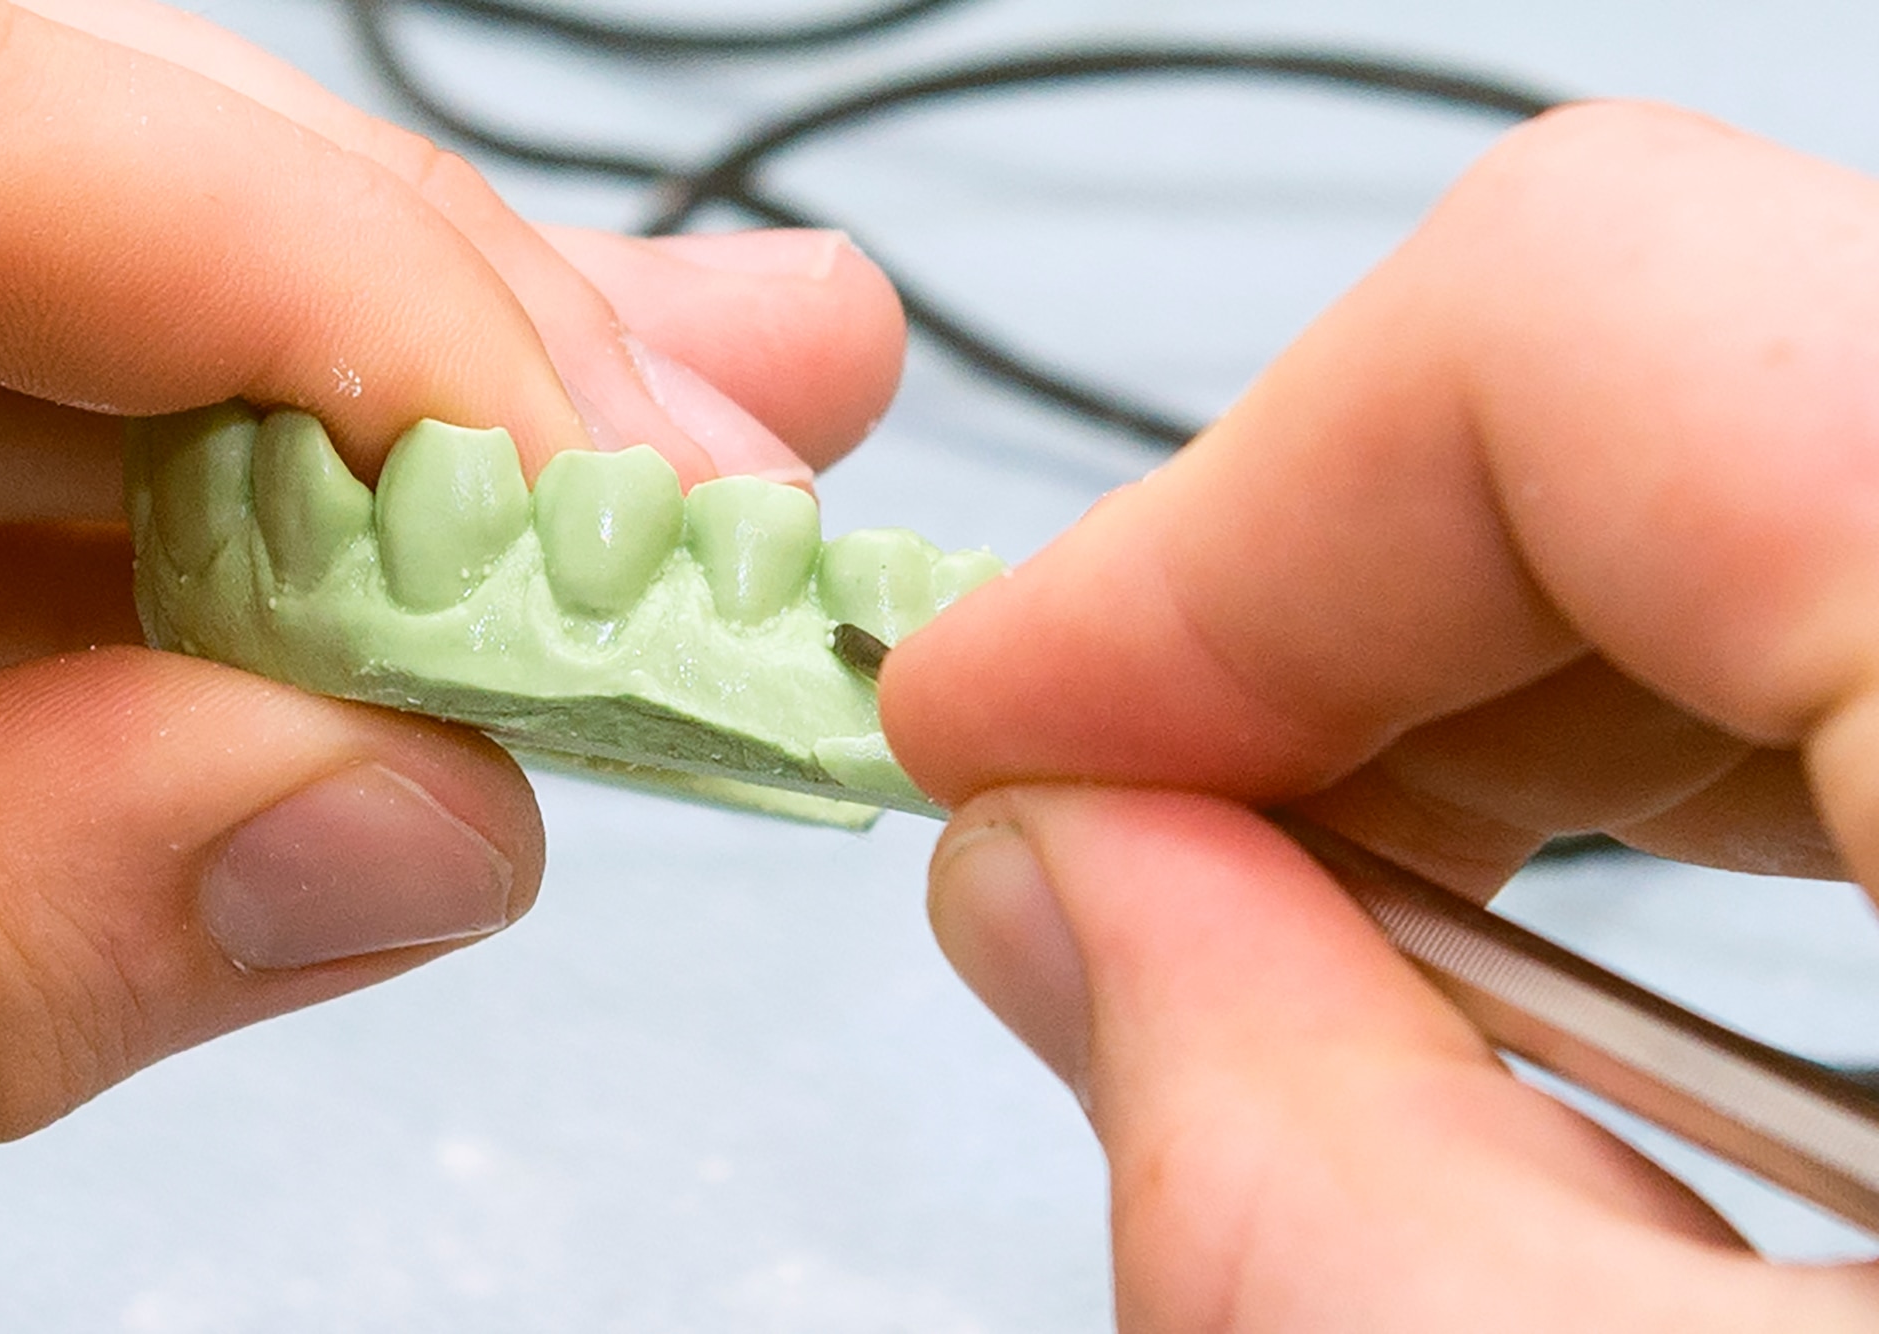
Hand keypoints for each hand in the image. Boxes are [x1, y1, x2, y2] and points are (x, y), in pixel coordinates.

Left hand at [0, 0, 903, 1210]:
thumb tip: (398, 819)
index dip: (320, 262)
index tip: (610, 472)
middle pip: (88, 185)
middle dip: (449, 318)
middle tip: (730, 437)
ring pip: (126, 320)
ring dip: (449, 417)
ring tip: (724, 465)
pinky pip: (71, 487)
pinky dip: (306, 553)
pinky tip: (513, 587)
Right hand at [885, 101, 1878, 1329]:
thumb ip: (1322, 1196)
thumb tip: (1072, 896)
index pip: (1585, 324)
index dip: (1205, 525)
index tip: (994, 715)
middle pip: (1662, 366)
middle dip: (1312, 616)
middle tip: (1117, 834)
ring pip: (1774, 463)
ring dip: (1478, 688)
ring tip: (1311, 916)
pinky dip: (1676, 736)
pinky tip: (1558, 920)